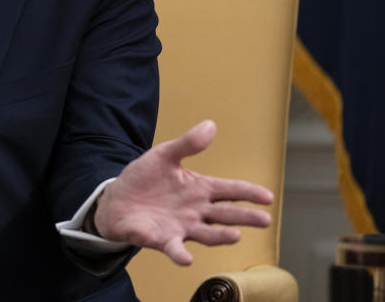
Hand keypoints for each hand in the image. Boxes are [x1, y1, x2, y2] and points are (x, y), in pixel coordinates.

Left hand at [92, 120, 272, 265]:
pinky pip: (174, 249)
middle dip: (245, 217)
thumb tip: (210, 125)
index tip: (267, 196)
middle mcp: (196, 211)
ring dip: (221, 236)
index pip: (229, 190)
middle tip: (264, 219)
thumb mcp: (164, 156)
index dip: (248, 193)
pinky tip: (186, 258)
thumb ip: (187, 144)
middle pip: (225, 214)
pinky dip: (181, 254)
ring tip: (235, 235)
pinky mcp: (163, 239)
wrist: (116, 200)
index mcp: (199, 189)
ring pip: (207, 234)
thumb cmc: (144, 179)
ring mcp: (181, 227)